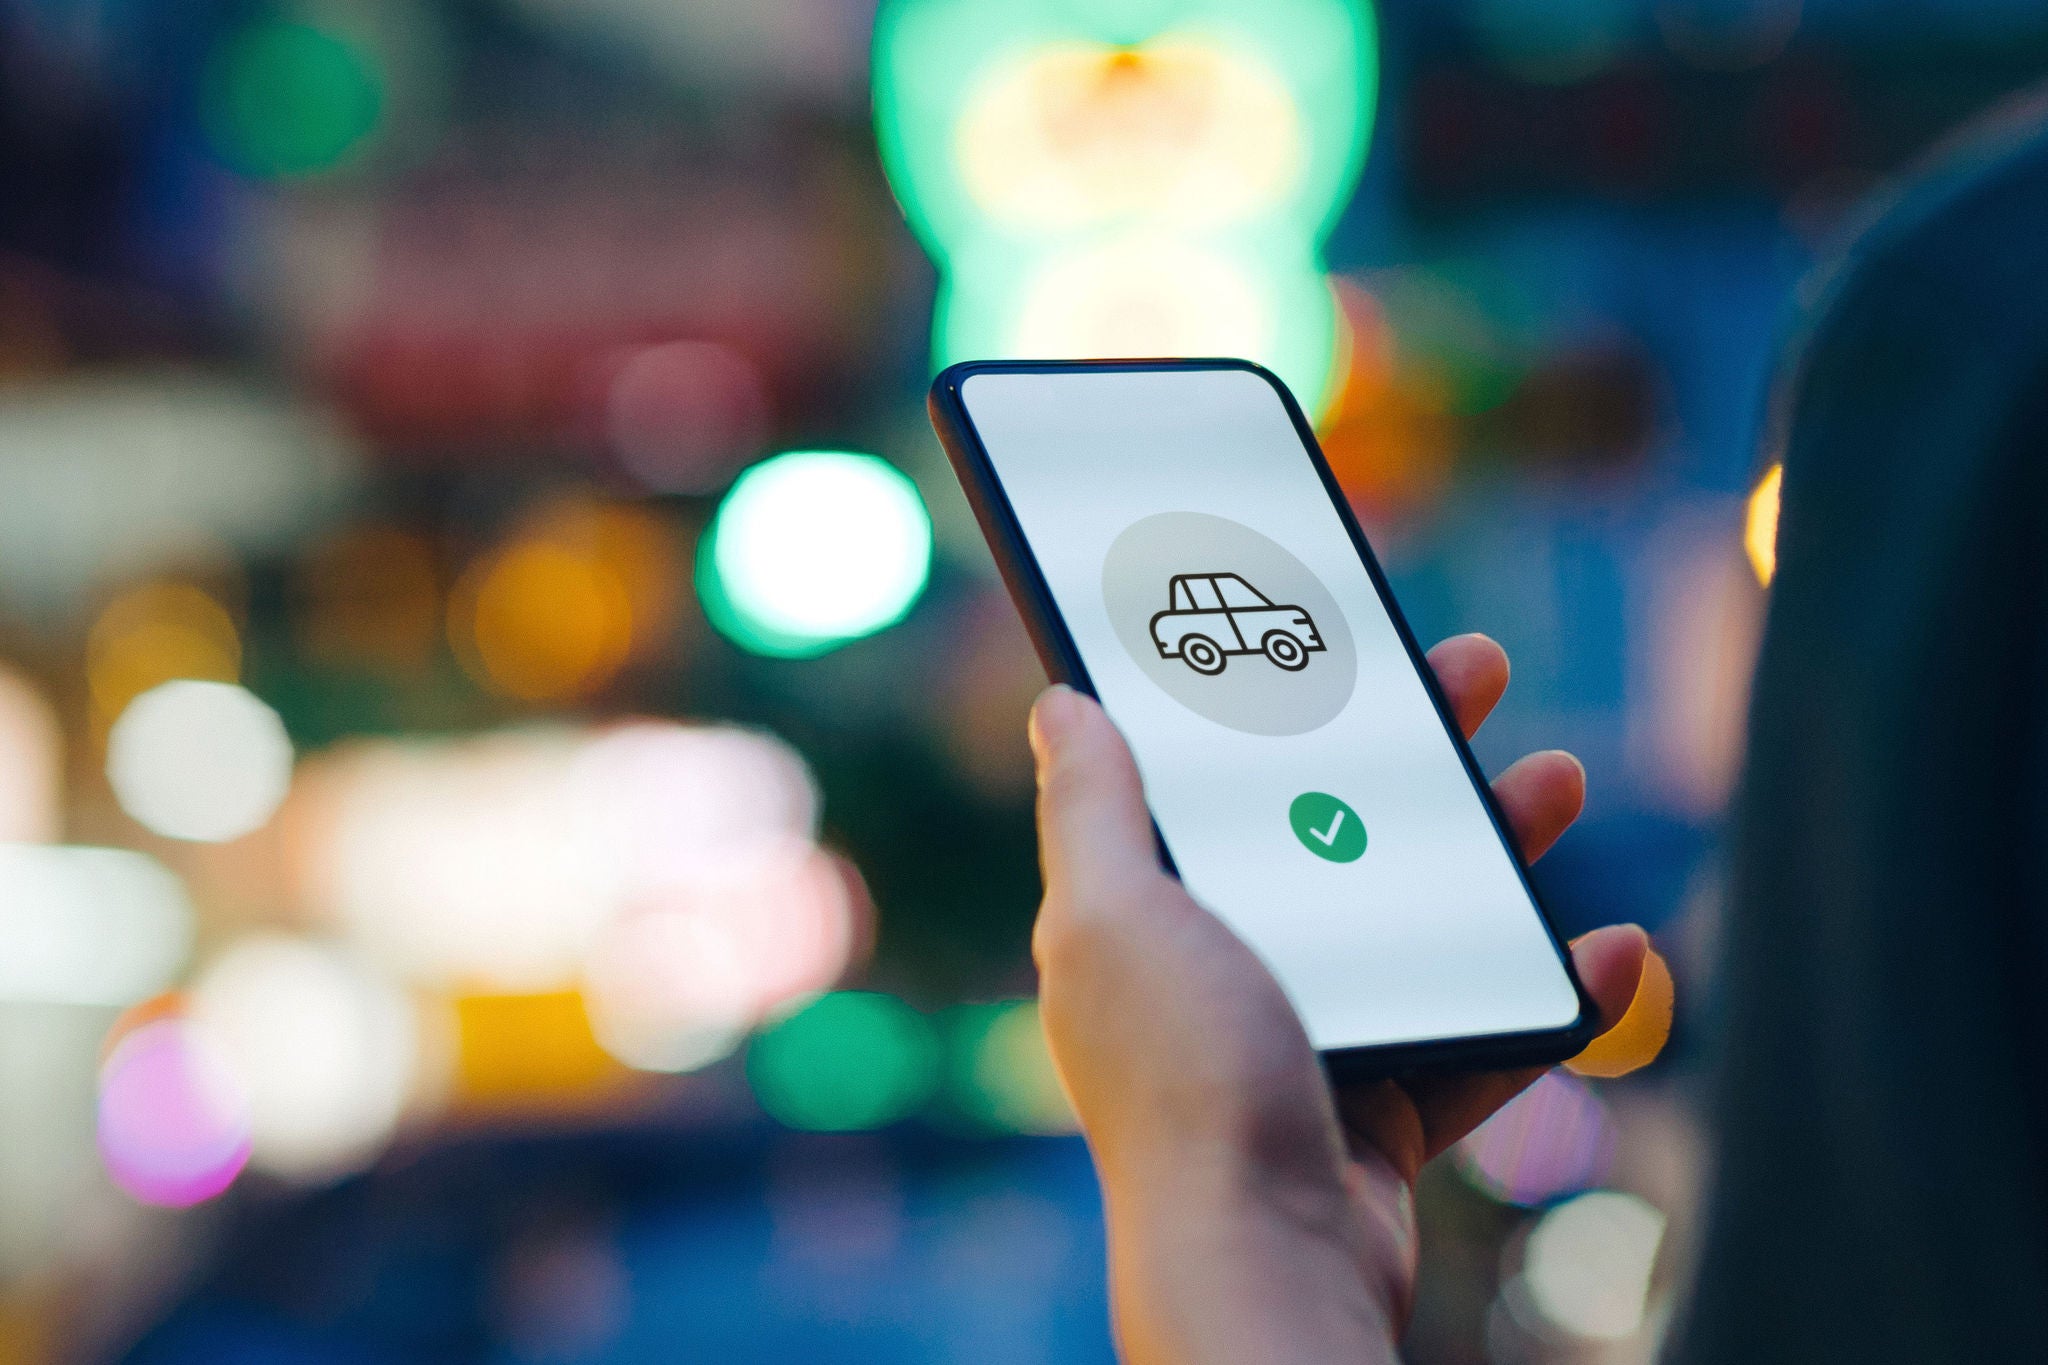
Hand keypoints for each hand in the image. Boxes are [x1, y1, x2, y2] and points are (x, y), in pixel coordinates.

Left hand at [1026, 633, 1649, 1364]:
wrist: (1267, 1258)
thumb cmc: (1187, 1081)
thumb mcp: (1117, 918)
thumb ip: (1093, 810)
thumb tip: (1060, 704)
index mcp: (1151, 914)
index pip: (1215, 777)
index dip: (1272, 699)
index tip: (1335, 631)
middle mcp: (1224, 967)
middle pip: (1330, 829)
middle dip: (1408, 748)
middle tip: (1477, 671)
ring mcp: (1309, 1036)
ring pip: (1417, 918)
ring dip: (1493, 849)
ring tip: (1557, 783)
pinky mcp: (1381, 1106)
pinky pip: (1477, 1033)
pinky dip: (1548, 998)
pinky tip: (1609, 952)